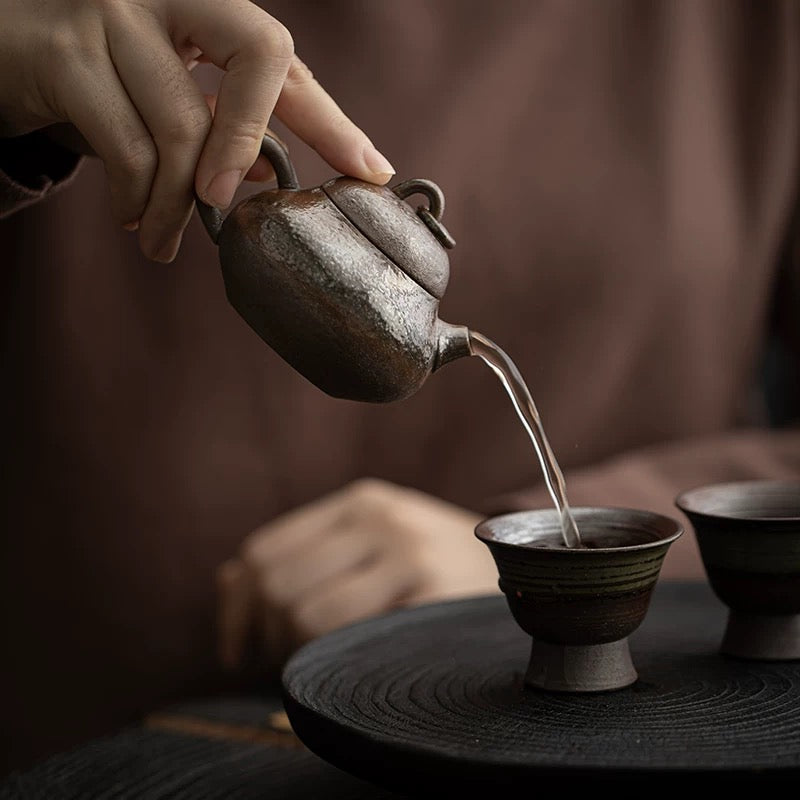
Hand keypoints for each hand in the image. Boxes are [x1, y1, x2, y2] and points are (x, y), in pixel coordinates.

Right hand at [0, 0, 393, 261]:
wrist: (6, 47)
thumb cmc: (102, 76)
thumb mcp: (171, 91)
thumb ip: (225, 124)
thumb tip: (269, 181)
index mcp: (206, 4)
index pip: (284, 59)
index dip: (332, 119)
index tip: (371, 171)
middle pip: (258, 57)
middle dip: (254, 146)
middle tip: (226, 208)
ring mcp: (115, 12)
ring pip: (184, 128)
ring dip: (176, 206)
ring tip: (163, 240)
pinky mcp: (65, 51)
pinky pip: (126, 148)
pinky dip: (135, 200)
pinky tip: (132, 218)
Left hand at [216, 479, 500, 673]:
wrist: (527, 572)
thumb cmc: (437, 566)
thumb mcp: (374, 542)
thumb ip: (303, 554)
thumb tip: (226, 581)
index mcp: (361, 501)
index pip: (265, 550)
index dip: (237, 605)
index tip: (236, 646)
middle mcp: (381, 519)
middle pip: (278, 583)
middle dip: (265, 633)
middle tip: (281, 657)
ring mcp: (409, 555)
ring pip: (307, 615)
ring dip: (298, 652)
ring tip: (320, 659)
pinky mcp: (431, 597)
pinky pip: (351, 641)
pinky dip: (334, 662)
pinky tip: (349, 664)